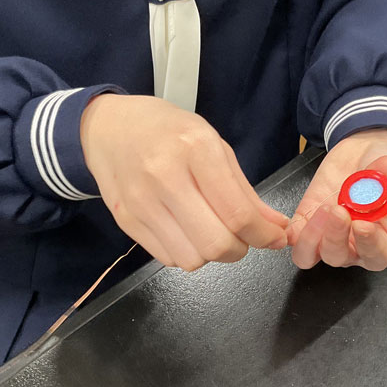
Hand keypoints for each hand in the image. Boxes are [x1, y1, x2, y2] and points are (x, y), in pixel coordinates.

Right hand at [81, 94, 288, 270]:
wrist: (110, 127)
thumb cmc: (168, 132)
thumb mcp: (214, 146)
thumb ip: (245, 192)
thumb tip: (275, 229)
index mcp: (195, 149)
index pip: (237, 213)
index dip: (264, 235)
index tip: (274, 238)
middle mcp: (165, 176)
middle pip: (215, 244)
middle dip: (240, 250)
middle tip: (243, 238)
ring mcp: (141, 202)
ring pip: (191, 259)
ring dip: (211, 254)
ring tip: (211, 231)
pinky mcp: (126, 221)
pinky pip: (168, 258)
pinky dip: (186, 252)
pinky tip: (186, 230)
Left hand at [288, 129, 386, 270]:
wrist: (364, 155)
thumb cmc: (383, 170)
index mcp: (382, 240)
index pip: (376, 255)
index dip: (369, 244)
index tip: (363, 225)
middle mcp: (352, 246)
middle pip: (338, 257)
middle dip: (335, 236)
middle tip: (339, 210)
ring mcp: (326, 236)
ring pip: (309, 255)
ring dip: (312, 235)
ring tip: (324, 206)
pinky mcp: (306, 222)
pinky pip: (291, 237)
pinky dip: (288, 231)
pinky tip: (292, 217)